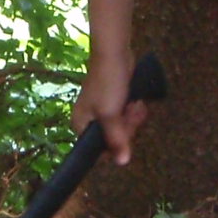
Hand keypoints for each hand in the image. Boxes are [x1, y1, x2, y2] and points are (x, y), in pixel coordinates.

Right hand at [74, 51, 151, 165]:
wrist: (114, 54)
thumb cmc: (107, 83)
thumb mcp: (111, 114)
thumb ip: (115, 139)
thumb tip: (122, 163)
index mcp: (81, 125)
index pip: (98, 149)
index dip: (114, 144)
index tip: (123, 130)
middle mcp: (90, 120)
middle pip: (114, 139)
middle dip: (127, 126)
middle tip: (128, 111)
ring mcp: (104, 111)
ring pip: (123, 127)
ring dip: (133, 117)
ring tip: (132, 103)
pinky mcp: (115, 103)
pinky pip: (126, 116)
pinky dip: (133, 110)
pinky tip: (136, 101)